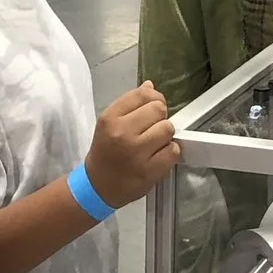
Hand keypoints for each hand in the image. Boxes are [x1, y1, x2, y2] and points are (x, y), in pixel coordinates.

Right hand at [83, 82, 180, 209]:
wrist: (98, 186)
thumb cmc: (106, 152)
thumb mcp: (109, 123)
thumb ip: (130, 104)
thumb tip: (150, 86)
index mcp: (111, 118)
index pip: (144, 94)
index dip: (154, 99)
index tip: (152, 110)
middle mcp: (122, 133)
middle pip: (159, 109)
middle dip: (160, 118)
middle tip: (152, 129)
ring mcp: (137, 153)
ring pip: (168, 129)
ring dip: (165, 135)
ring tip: (154, 143)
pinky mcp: (149, 171)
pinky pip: (173, 151)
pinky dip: (170, 152)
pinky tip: (159, 155)